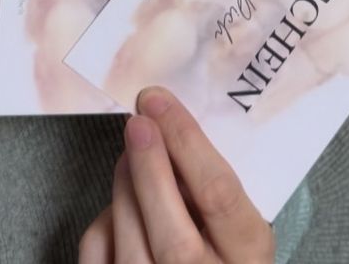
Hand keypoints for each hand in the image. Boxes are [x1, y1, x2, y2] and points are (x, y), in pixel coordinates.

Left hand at [78, 86, 274, 263]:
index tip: (158, 102)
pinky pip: (100, 253)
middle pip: (173, 235)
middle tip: (136, 122)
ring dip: (124, 186)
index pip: (219, 196)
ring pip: (130, 244)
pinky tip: (122, 206)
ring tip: (131, 155)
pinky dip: (105, 221)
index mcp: (248, 259)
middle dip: (149, 170)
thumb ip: (213, 190)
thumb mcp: (237, 225)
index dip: (186, 141)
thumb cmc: (221, 249)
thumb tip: (169, 131)